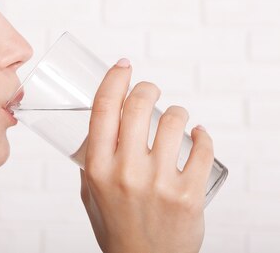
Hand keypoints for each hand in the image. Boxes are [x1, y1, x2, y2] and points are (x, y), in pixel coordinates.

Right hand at [79, 59, 214, 252]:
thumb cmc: (116, 226)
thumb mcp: (89, 191)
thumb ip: (91, 157)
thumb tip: (100, 121)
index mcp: (97, 168)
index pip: (103, 110)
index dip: (114, 79)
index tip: (123, 65)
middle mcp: (125, 172)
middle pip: (138, 107)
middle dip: (146, 89)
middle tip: (150, 90)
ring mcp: (159, 183)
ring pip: (174, 122)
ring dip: (177, 112)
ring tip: (176, 118)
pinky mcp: (189, 195)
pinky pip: (202, 147)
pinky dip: (202, 135)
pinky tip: (198, 135)